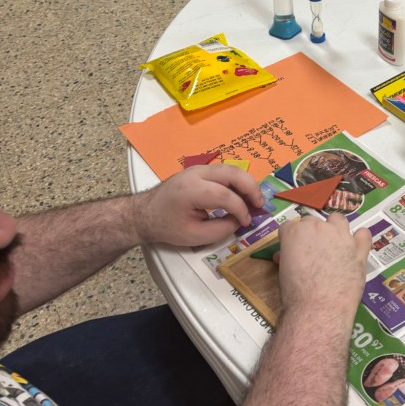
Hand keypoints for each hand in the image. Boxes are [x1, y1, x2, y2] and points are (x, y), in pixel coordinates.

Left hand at [136, 164, 263, 246]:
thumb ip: (221, 229)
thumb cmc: (166, 226)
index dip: (241, 209)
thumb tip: (239, 221)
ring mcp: (199, 168)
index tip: (247, 222)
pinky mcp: (201, 170)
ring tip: (254, 201)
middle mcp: (196, 173)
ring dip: (247, 183)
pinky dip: (238, 182)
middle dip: (251, 188)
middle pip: (233, 173)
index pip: (225, 195)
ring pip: (232, 168)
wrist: (144, 213)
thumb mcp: (193, 236)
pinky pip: (225, 172)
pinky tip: (243, 196)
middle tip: (260, 205)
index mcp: (191, 190)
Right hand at [276, 213, 370, 321]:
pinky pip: (363, 234)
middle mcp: (318, 227)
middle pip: (312, 221)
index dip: (291, 239)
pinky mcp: (359, 248)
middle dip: (310, 234)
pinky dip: (360, 238)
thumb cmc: (295, 293)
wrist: (319, 309)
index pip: (290, 226)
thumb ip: (286, 257)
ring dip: (334, 228)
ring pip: (337, 219)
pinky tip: (356, 247)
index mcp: (295, 231)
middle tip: (311, 252)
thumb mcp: (283, 272)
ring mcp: (341, 236)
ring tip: (333, 244)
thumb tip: (286, 257)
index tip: (293, 250)